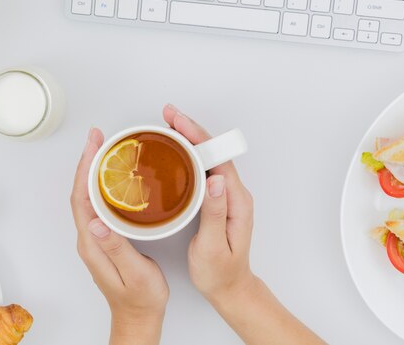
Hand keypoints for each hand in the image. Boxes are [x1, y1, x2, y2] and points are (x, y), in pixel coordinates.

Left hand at [71, 128, 168, 344]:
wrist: (139, 317)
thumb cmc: (140, 299)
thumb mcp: (134, 273)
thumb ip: (116, 247)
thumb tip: (97, 221)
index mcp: (93, 243)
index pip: (82, 198)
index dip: (85, 168)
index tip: (93, 145)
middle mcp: (90, 238)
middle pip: (81, 191)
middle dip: (87, 161)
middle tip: (98, 138)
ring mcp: (96, 237)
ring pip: (89, 196)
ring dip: (93, 170)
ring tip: (104, 149)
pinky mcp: (105, 237)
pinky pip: (99, 204)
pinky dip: (103, 184)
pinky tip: (113, 177)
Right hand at [163, 104, 254, 303]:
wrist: (229, 288)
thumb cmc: (220, 273)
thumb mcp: (213, 247)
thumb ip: (215, 213)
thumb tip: (215, 180)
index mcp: (236, 201)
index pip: (217, 158)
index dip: (198, 136)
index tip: (179, 122)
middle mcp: (234, 193)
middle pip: (212, 151)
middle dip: (190, 129)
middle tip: (167, 115)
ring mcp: (226, 195)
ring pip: (207, 157)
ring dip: (188, 139)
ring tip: (167, 125)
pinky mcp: (216, 200)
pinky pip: (202, 169)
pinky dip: (187, 154)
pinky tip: (174, 151)